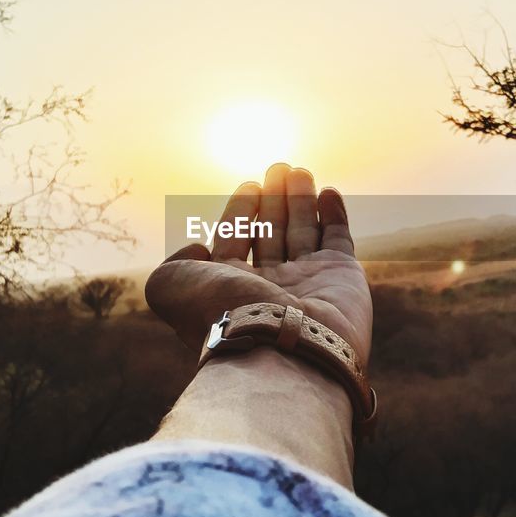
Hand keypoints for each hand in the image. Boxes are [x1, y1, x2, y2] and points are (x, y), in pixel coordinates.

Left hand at [145, 164, 372, 365]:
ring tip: (298, 170)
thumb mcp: (172, 286)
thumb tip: (197, 248)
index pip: (236, 239)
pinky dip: (334, 214)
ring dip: (301, 198)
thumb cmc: (224, 316)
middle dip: (274, 199)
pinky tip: (327, 192)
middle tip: (278, 167)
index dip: (240, 210)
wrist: (279, 349)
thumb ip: (173, 262)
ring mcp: (310, 281)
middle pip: (272, 231)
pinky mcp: (343, 276)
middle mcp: (271, 285)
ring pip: (304, 230)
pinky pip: (339, 239)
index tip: (249, 184)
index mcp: (232, 287)